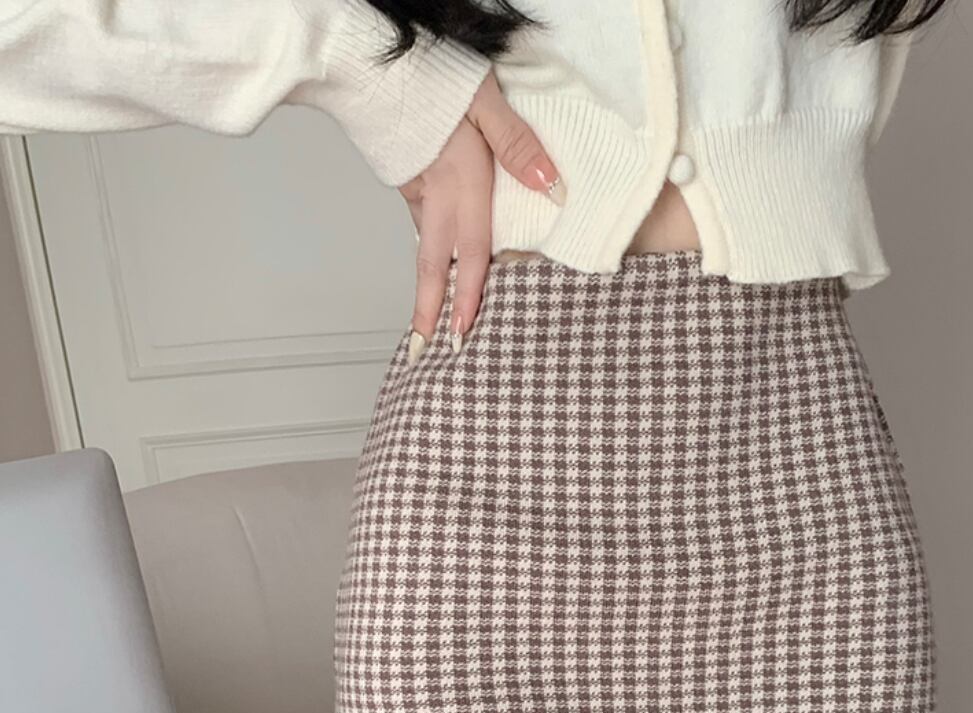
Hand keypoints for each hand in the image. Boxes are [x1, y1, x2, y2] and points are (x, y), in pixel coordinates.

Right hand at [397, 71, 564, 361]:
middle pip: (432, 265)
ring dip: (427, 287)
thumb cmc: (433, 73)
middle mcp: (434, 194)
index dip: (465, 298)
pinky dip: (428, 250)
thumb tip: (552, 187)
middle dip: (428, 312)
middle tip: (424, 351)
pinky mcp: (405, 178)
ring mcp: (415, 189)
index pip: (470, 252)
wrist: (373, 54)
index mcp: (459, 181)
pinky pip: (421, 224)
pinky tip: (437, 259)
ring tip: (428, 322)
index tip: (460, 335)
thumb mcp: (486, 100)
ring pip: (426, 247)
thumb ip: (519, 145)